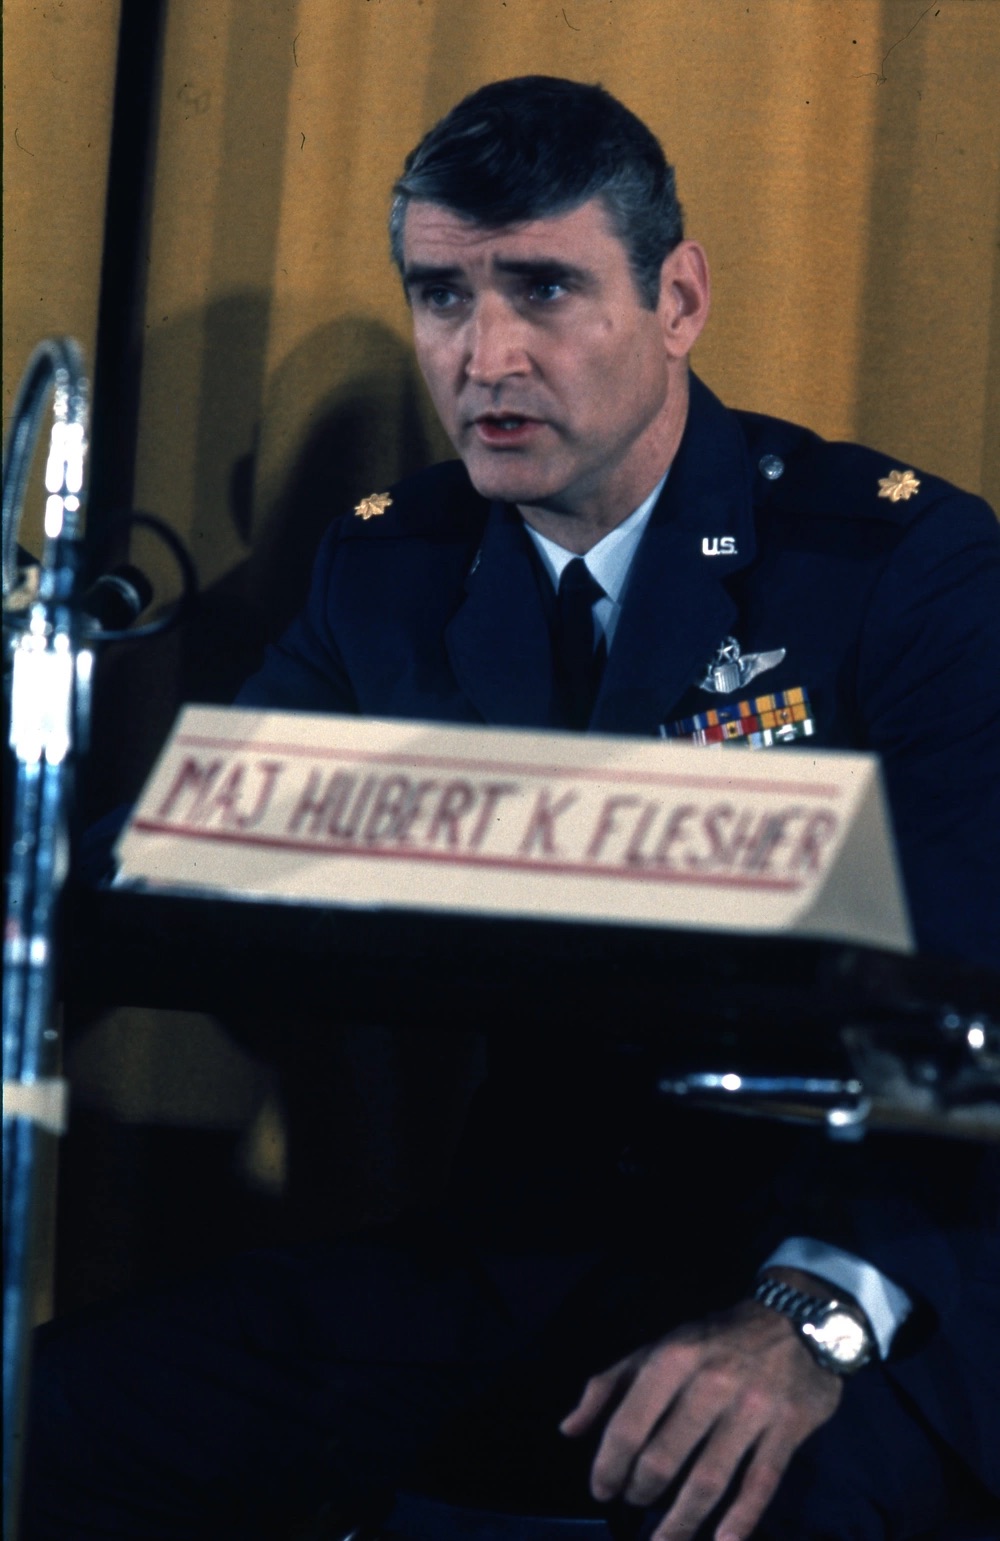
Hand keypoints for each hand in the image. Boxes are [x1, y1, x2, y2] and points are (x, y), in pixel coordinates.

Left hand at [559, 1299, 842, 1540]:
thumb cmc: (713, 1339)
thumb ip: (609, 1385)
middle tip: (636, 1505)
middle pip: (664, 1459)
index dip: (608, 1467)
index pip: (628, 1426)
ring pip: (708, 1480)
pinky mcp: (787, 1428)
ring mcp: (751, 1409)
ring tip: (665, 1540)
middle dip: (641, 1493)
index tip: (602, 1490)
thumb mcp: (658, 1346)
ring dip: (681, 1521)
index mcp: (672, 1360)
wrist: (795, 1320)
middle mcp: (709, 1384)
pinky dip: (740, 1520)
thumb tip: (568, 1429)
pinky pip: (760, 1484)